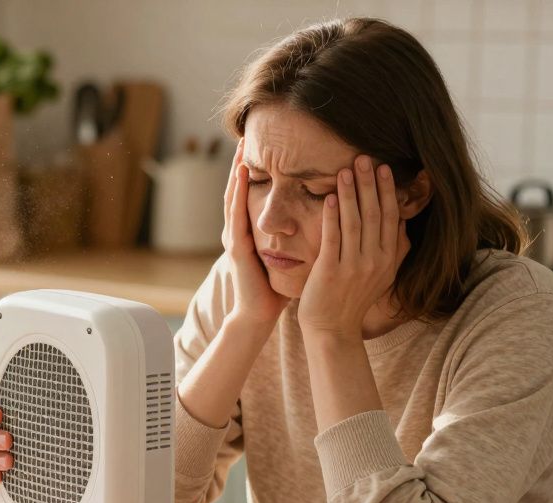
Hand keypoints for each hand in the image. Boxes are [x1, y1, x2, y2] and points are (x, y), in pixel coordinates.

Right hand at [225, 137, 289, 326]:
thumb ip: (295, 238)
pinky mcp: (235, 248)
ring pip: (232, 198)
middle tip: (243, 138)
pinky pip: (235, 215)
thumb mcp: (285, 256)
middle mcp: (237, 232)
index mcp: (250, 233)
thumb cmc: (275, 289)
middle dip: (239, 165)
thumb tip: (319, 220)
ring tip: (239, 150)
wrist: (259, 314)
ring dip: (235, 173)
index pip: (251, 197)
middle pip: (237, 192)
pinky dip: (237, 194)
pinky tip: (241, 176)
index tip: (262, 149)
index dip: (255, 174)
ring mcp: (233, 239)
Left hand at [297, 155, 409, 338]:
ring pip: (355, 222)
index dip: (388, 191)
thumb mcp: (380, 275)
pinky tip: (329, 198)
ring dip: (350, 193)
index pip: (391, 217)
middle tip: (364, 157)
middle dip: (370, 184)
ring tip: (345, 170)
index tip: (384, 168)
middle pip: (375, 214)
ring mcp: (354, 267)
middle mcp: (375, 261)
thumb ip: (392, 250)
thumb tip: (403, 223)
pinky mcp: (331, 271)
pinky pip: (333, 238)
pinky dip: (332, 216)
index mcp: (388, 260)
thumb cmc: (351, 300)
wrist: (332, 330)